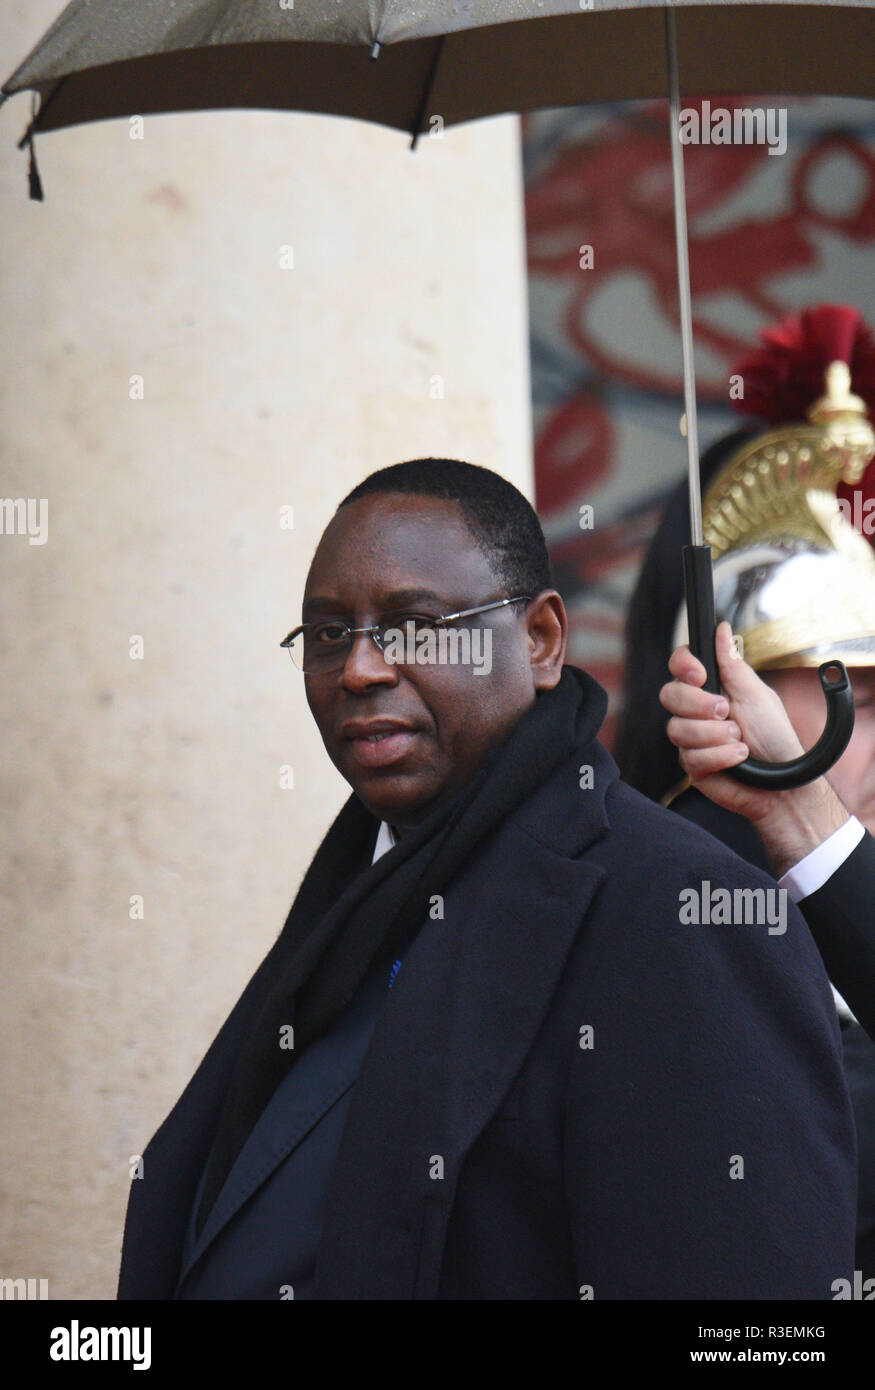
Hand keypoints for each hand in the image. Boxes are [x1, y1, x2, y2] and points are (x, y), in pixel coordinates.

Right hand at [659, 622, 849, 874]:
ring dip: (715, 735)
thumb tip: (722, 628)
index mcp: (711, 687)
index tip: (702, 675)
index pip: (680, 665)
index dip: (683, 665)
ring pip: (677, 728)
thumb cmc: (773, 736)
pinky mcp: (692, 765)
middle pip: (669, 695)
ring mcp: (691, 738)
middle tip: (727, 712)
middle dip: (699, 704)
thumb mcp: (756, 694)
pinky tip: (738, 758)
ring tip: (740, 740)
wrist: (782, 782)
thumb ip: (733, 664)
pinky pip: (690, 756)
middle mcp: (696, 710)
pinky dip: (720, 756)